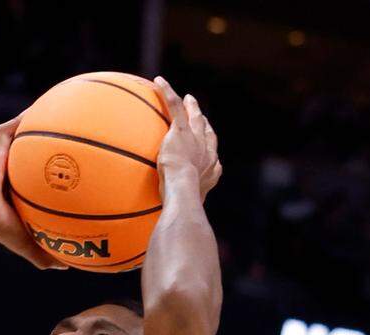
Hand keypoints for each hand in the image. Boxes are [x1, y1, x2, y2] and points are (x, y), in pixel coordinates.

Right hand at [0, 115, 67, 269]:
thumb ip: (43, 254)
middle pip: (37, 155)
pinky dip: (24, 118)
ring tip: (62, 112)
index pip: (43, 180)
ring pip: (24, 137)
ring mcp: (5, 159)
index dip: (59, 175)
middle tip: (78, 139)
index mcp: (23, 192)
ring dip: (39, 123)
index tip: (83, 171)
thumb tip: (67, 267)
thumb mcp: (25, 242)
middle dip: (54, 145)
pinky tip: (42, 107)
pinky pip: (10, 129)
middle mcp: (16, 173)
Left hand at [153, 77, 221, 199]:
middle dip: (204, 122)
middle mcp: (207, 150)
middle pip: (207, 132)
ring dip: (190, 107)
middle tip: (199, 114)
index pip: (211, 152)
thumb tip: (175, 218)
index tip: (206, 140)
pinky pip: (174, 107)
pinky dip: (167, 93)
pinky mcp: (180, 131)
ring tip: (186, 98)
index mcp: (211, 167)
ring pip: (194, 118)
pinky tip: (158, 81)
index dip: (209, 144)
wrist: (184, 190)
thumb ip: (182, 206)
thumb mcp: (185, 207)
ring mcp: (195, 139)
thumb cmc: (183, 204)